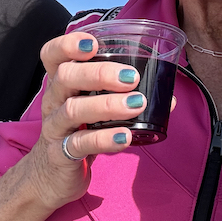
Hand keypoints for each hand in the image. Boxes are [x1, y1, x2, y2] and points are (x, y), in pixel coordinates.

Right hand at [30, 31, 146, 205]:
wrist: (52, 177)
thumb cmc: (79, 132)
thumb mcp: (93, 110)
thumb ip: (123, 98)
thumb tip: (169, 98)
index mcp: (61, 84)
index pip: (52, 55)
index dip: (68, 44)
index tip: (93, 43)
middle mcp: (53, 101)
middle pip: (65, 76)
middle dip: (99, 73)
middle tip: (131, 77)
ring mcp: (54, 128)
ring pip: (72, 109)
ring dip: (107, 105)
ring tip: (137, 104)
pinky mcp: (60, 155)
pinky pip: (80, 144)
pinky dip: (104, 139)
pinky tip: (125, 136)